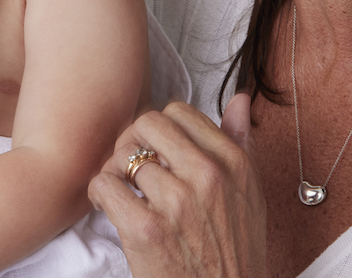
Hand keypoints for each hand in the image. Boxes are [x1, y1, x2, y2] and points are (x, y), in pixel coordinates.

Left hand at [88, 95, 265, 277]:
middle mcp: (207, 176)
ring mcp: (176, 202)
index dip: (161, 129)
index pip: (179, 112)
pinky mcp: (146, 229)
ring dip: (115, 171)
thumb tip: (237, 98)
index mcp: (233, 163)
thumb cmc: (235, 253)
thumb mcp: (251, 195)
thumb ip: (242, 143)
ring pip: (123, 155)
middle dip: (134, 141)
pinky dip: (100, 193)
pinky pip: (105, 184)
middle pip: (147, 124)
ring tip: (122, 189)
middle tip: (133, 165)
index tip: (158, 150)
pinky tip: (109, 206)